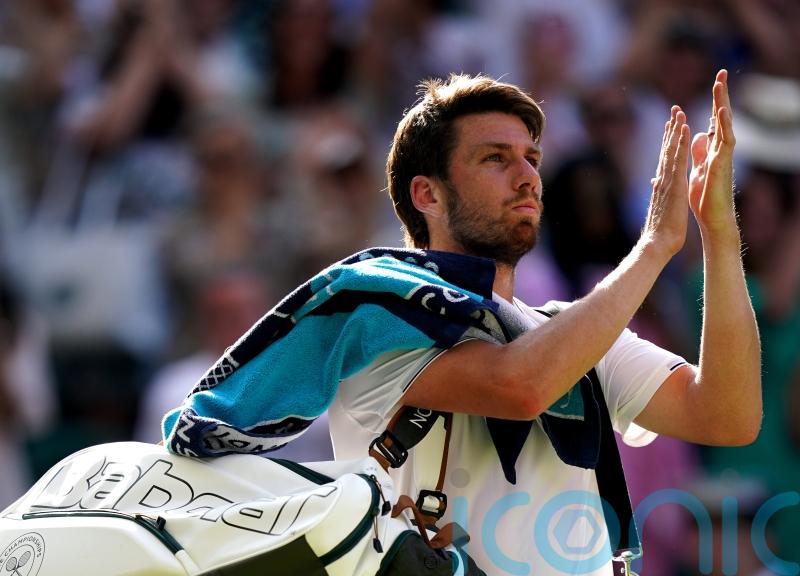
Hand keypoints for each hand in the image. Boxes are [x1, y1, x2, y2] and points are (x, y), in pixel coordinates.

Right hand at [643, 105, 690, 257]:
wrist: (657, 242)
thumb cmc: (660, 231)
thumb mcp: (661, 207)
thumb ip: (658, 192)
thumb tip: (654, 182)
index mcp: (662, 185)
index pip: (665, 159)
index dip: (668, 142)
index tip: (672, 127)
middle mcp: (662, 179)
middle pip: (666, 150)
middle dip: (670, 130)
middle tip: (674, 112)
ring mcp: (667, 180)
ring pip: (670, 150)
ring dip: (675, 130)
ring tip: (679, 113)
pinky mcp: (674, 183)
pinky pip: (678, 158)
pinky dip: (680, 142)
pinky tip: (684, 129)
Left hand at [689, 70, 737, 236]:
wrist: (711, 218)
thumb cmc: (705, 197)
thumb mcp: (697, 169)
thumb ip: (699, 153)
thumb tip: (699, 135)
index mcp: (712, 150)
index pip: (713, 121)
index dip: (712, 103)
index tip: (713, 84)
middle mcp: (720, 149)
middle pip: (721, 117)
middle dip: (720, 95)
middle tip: (720, 73)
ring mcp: (723, 155)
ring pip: (725, 123)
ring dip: (721, 103)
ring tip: (719, 83)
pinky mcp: (722, 164)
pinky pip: (726, 141)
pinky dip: (723, 125)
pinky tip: (720, 111)